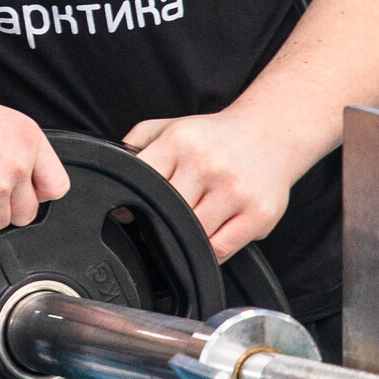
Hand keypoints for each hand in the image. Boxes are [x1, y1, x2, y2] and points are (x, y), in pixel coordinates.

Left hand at [122, 109, 300, 260]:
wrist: (271, 133)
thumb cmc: (214, 137)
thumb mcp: (169, 127)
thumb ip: (135, 147)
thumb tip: (107, 181)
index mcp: (179, 142)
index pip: (142, 182)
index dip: (132, 203)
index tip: (131, 211)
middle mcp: (207, 164)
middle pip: (166, 215)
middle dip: (159, 223)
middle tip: (161, 224)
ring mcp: (235, 191)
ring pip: (192, 237)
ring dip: (184, 241)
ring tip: (186, 229)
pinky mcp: (259, 214)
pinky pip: (221, 250)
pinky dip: (207, 252)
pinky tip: (207, 238)